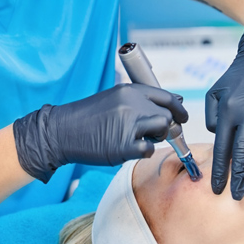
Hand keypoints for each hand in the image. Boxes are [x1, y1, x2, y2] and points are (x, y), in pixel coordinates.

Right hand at [14, 83, 187, 182]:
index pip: (166, 97)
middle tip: (157, 133)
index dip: (178, 109)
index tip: (182, 117)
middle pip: (168, 115)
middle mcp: (131, 104)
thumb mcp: (113, 98)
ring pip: (162, 130)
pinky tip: (129, 148)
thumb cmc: (87, 116)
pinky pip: (148, 150)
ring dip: (156, 137)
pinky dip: (143, 152)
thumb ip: (138, 100)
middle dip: (167, 126)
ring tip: (140, 139)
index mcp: (129, 91)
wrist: (62, 131)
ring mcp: (127, 125)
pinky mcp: (122, 146)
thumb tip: (173, 102)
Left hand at [205, 18, 243, 199]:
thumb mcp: (215, 92)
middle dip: (238, 175)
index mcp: (228, 110)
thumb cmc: (238, 76)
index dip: (220, 170)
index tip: (217, 188)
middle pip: (242, 149)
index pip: (222, 147)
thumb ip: (211, 116)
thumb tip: (218, 138)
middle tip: (236, 195)